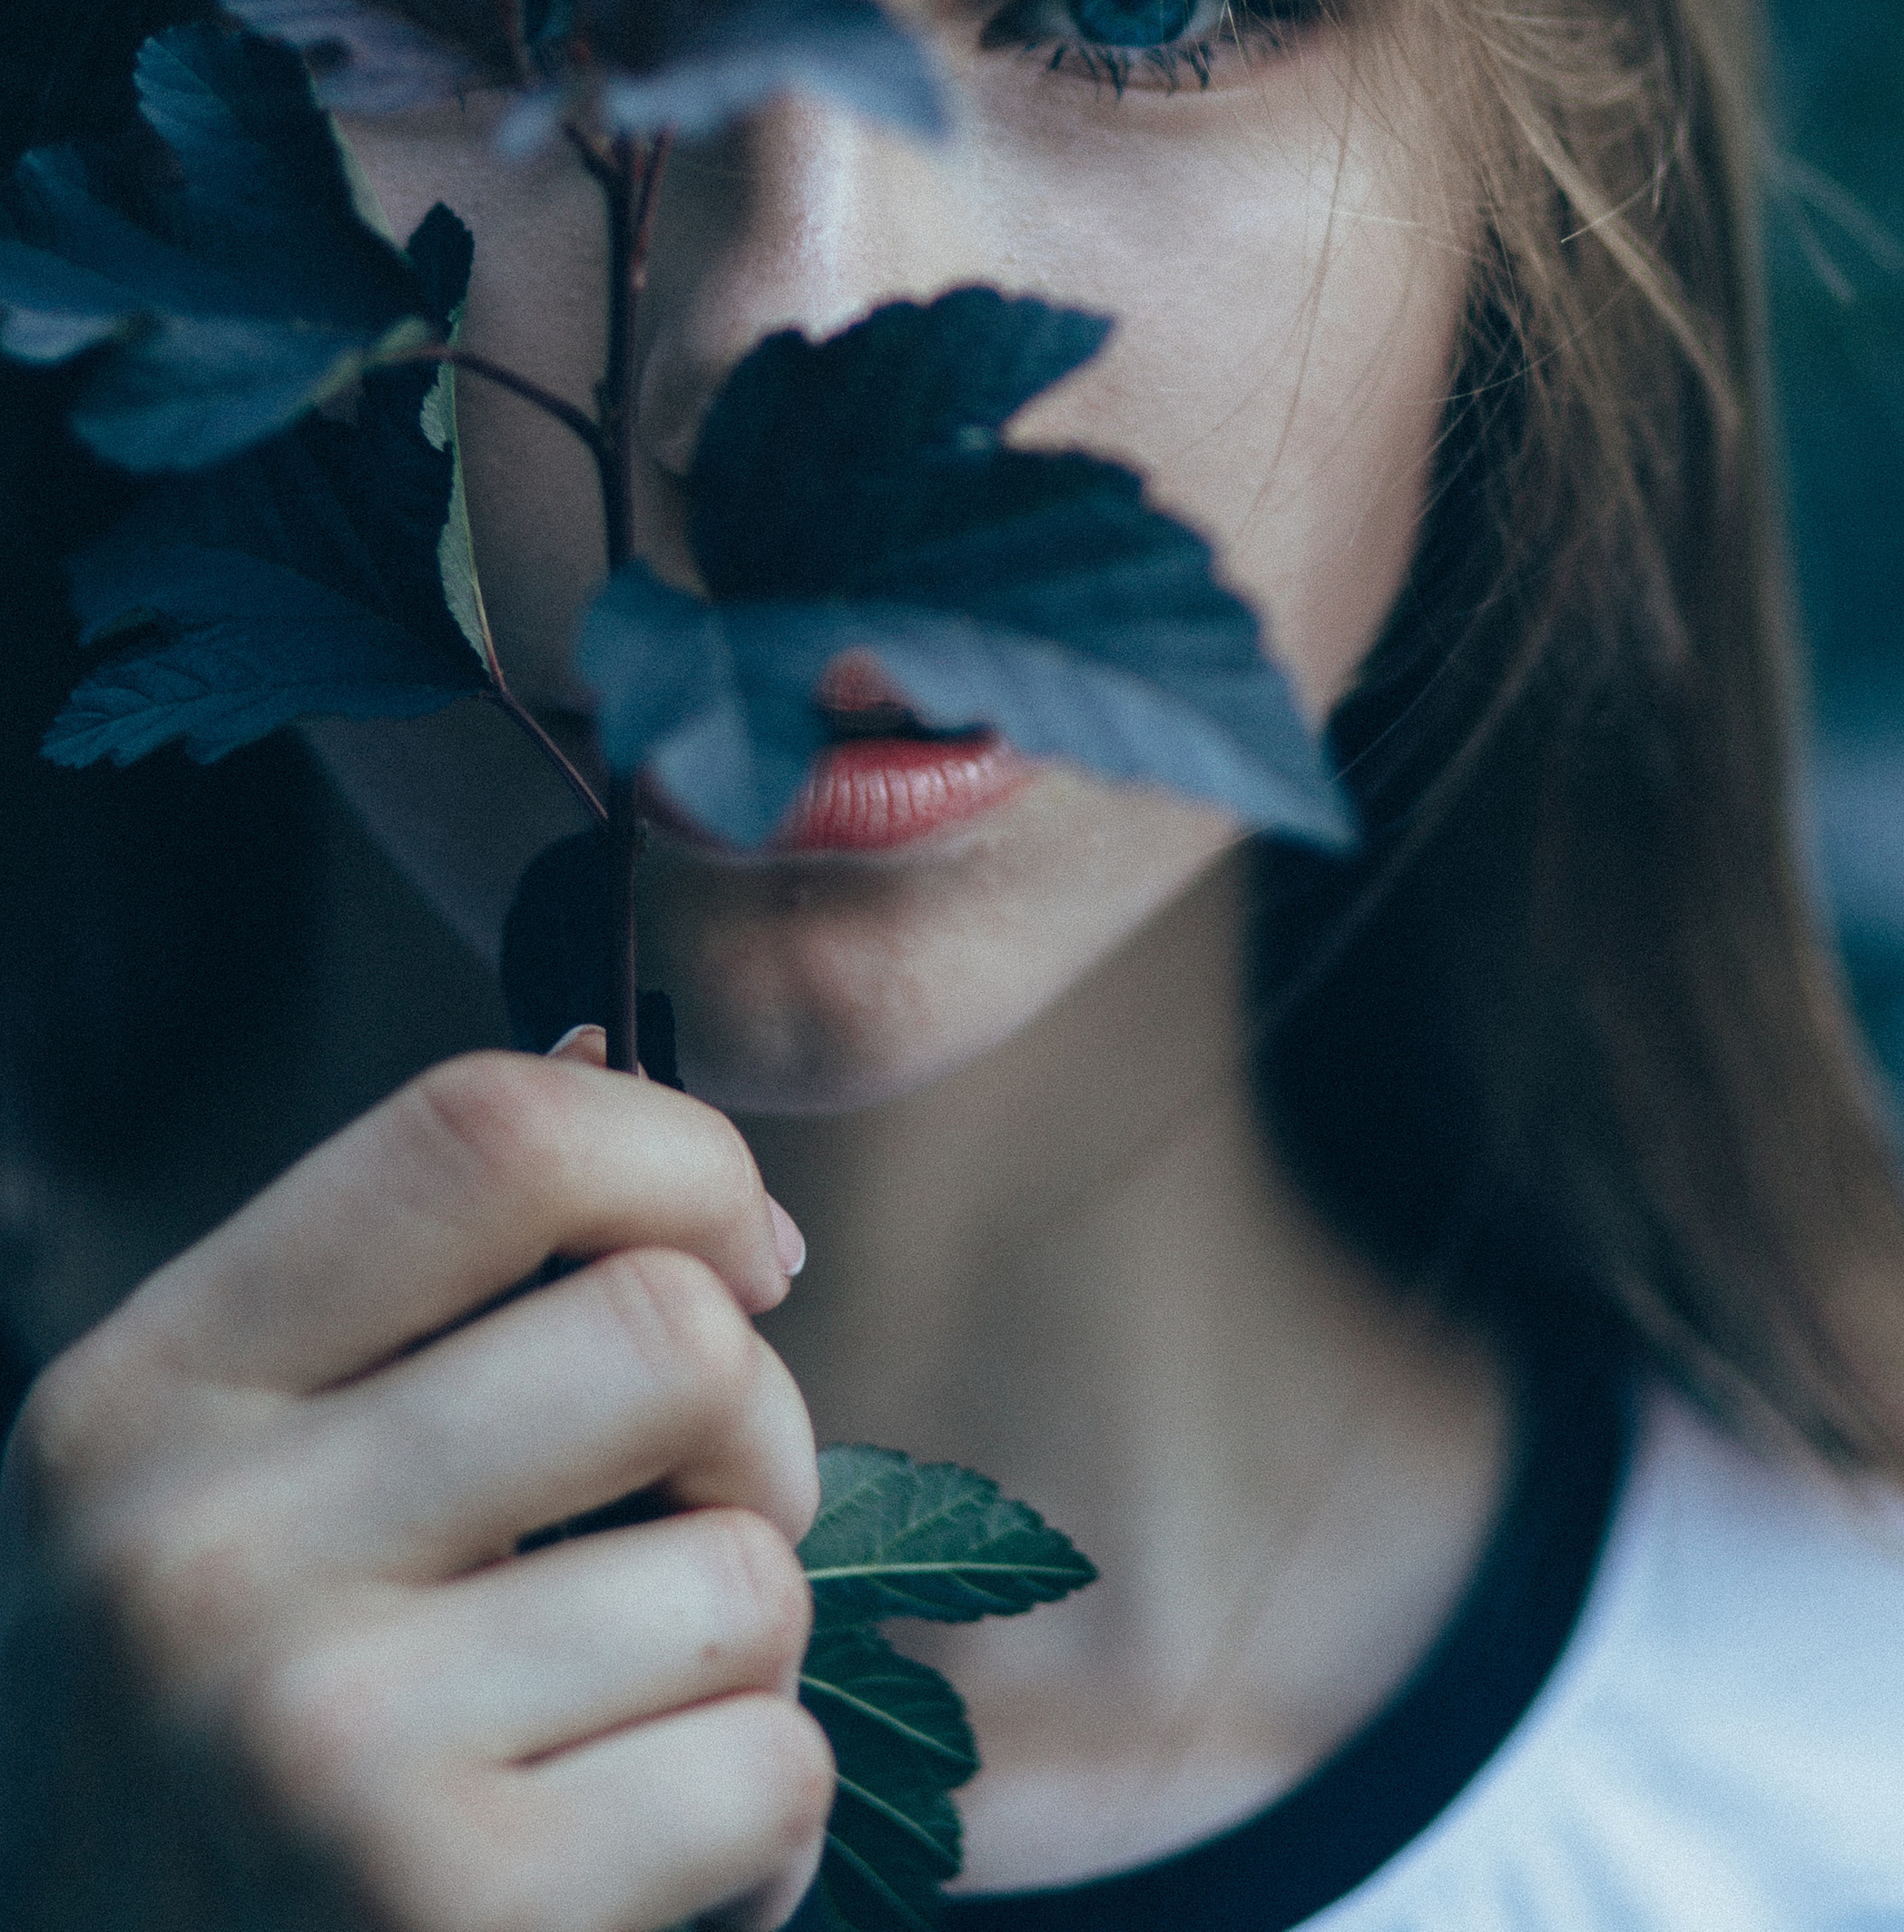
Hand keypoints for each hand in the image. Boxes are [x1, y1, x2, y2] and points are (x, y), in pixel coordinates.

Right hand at [0, 1038, 829, 1931]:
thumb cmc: (218, 1743)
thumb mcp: (225, 1480)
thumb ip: (404, 1282)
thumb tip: (599, 1047)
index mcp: (148, 1394)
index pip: (485, 1133)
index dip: (680, 1157)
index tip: (735, 1250)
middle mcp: (202, 1554)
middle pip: (671, 1335)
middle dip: (754, 1433)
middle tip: (691, 1526)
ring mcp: (317, 1748)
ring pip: (749, 1573)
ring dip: (746, 1656)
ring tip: (618, 1731)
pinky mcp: (448, 1916)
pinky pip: (767, 1769)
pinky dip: (753, 1828)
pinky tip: (630, 1871)